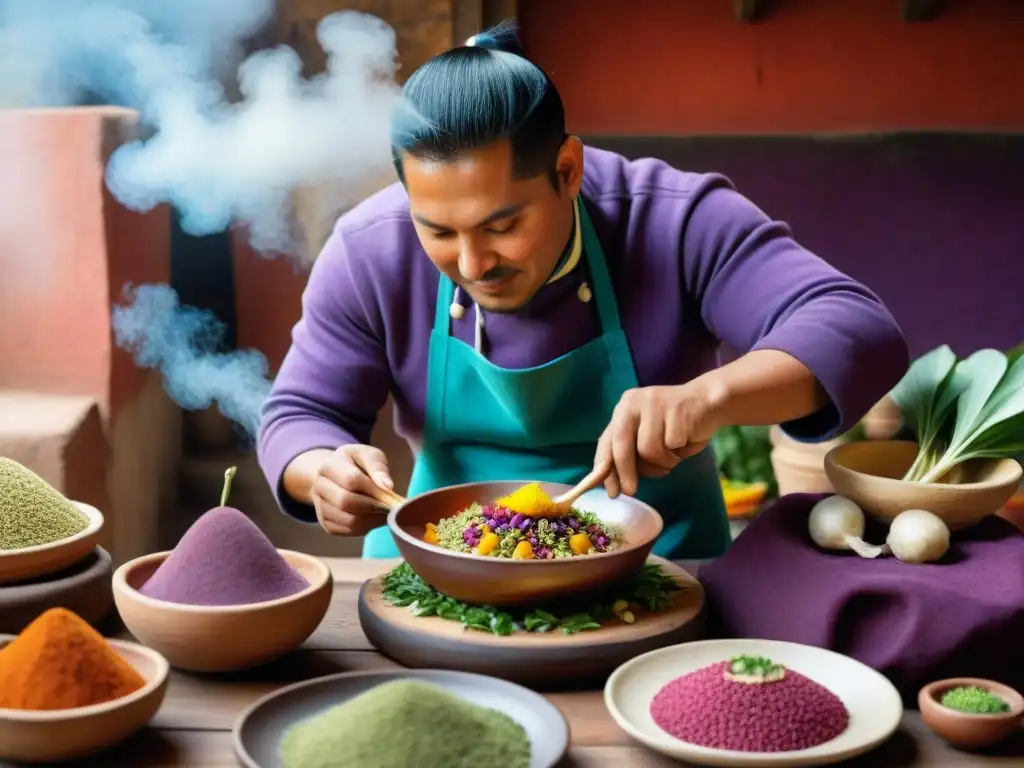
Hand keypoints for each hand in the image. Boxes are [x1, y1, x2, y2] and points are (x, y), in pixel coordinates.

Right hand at [310, 445, 394, 535]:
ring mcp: (320, 508)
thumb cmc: (357, 464)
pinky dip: (366, 527)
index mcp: (328, 466)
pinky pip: (349, 531)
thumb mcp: (368, 455)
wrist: (338, 477)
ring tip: (385, 511)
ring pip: (349, 520)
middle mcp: (319, 487)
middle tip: (390, 506)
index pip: (351, 480)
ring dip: (372, 519)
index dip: (373, 489)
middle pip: (346, 502)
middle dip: (372, 506)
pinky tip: (374, 517)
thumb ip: (378, 466)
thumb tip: (388, 486)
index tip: (391, 493)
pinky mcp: (327, 524)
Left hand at [595, 380, 725, 497]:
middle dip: (626, 472)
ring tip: (673, 455)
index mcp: (623, 408)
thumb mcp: (646, 436)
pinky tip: (685, 442)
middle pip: (622, 445)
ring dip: (662, 462)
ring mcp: (654, 404)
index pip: (607, 441)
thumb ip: (629, 452)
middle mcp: (633, 403)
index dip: (604, 467)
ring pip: (648, 450)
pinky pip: (670, 445)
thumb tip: (610, 482)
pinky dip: (678, 453)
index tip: (609, 489)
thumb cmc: (675, 426)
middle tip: (630, 492)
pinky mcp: (675, 410)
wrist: (707, 402)